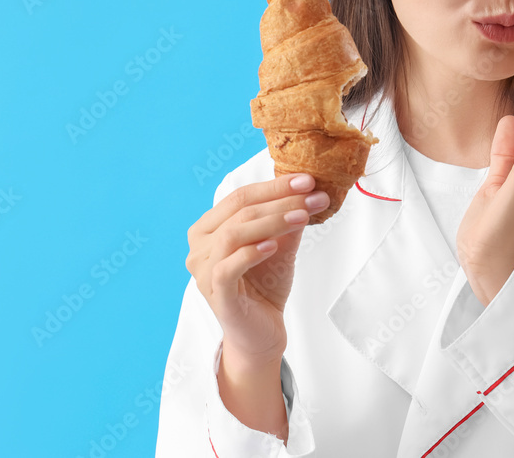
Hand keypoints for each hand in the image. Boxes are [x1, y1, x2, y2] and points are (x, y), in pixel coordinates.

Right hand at [185, 173, 328, 368]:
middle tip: (313, 197)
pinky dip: (251, 253)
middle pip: (239, 212)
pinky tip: (273, 246)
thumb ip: (288, 219)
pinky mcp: (214, 293)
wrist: (262, 332)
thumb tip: (310, 190)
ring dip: (271, 221)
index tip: (308, 180)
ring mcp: (203, 270)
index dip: (274, 186)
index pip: (240, 196)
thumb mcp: (280, 245)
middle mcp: (199, 246)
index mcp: (209, 228)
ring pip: (233, 234)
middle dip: (280, 201)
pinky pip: (227, 267)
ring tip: (302, 217)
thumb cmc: (265, 285)